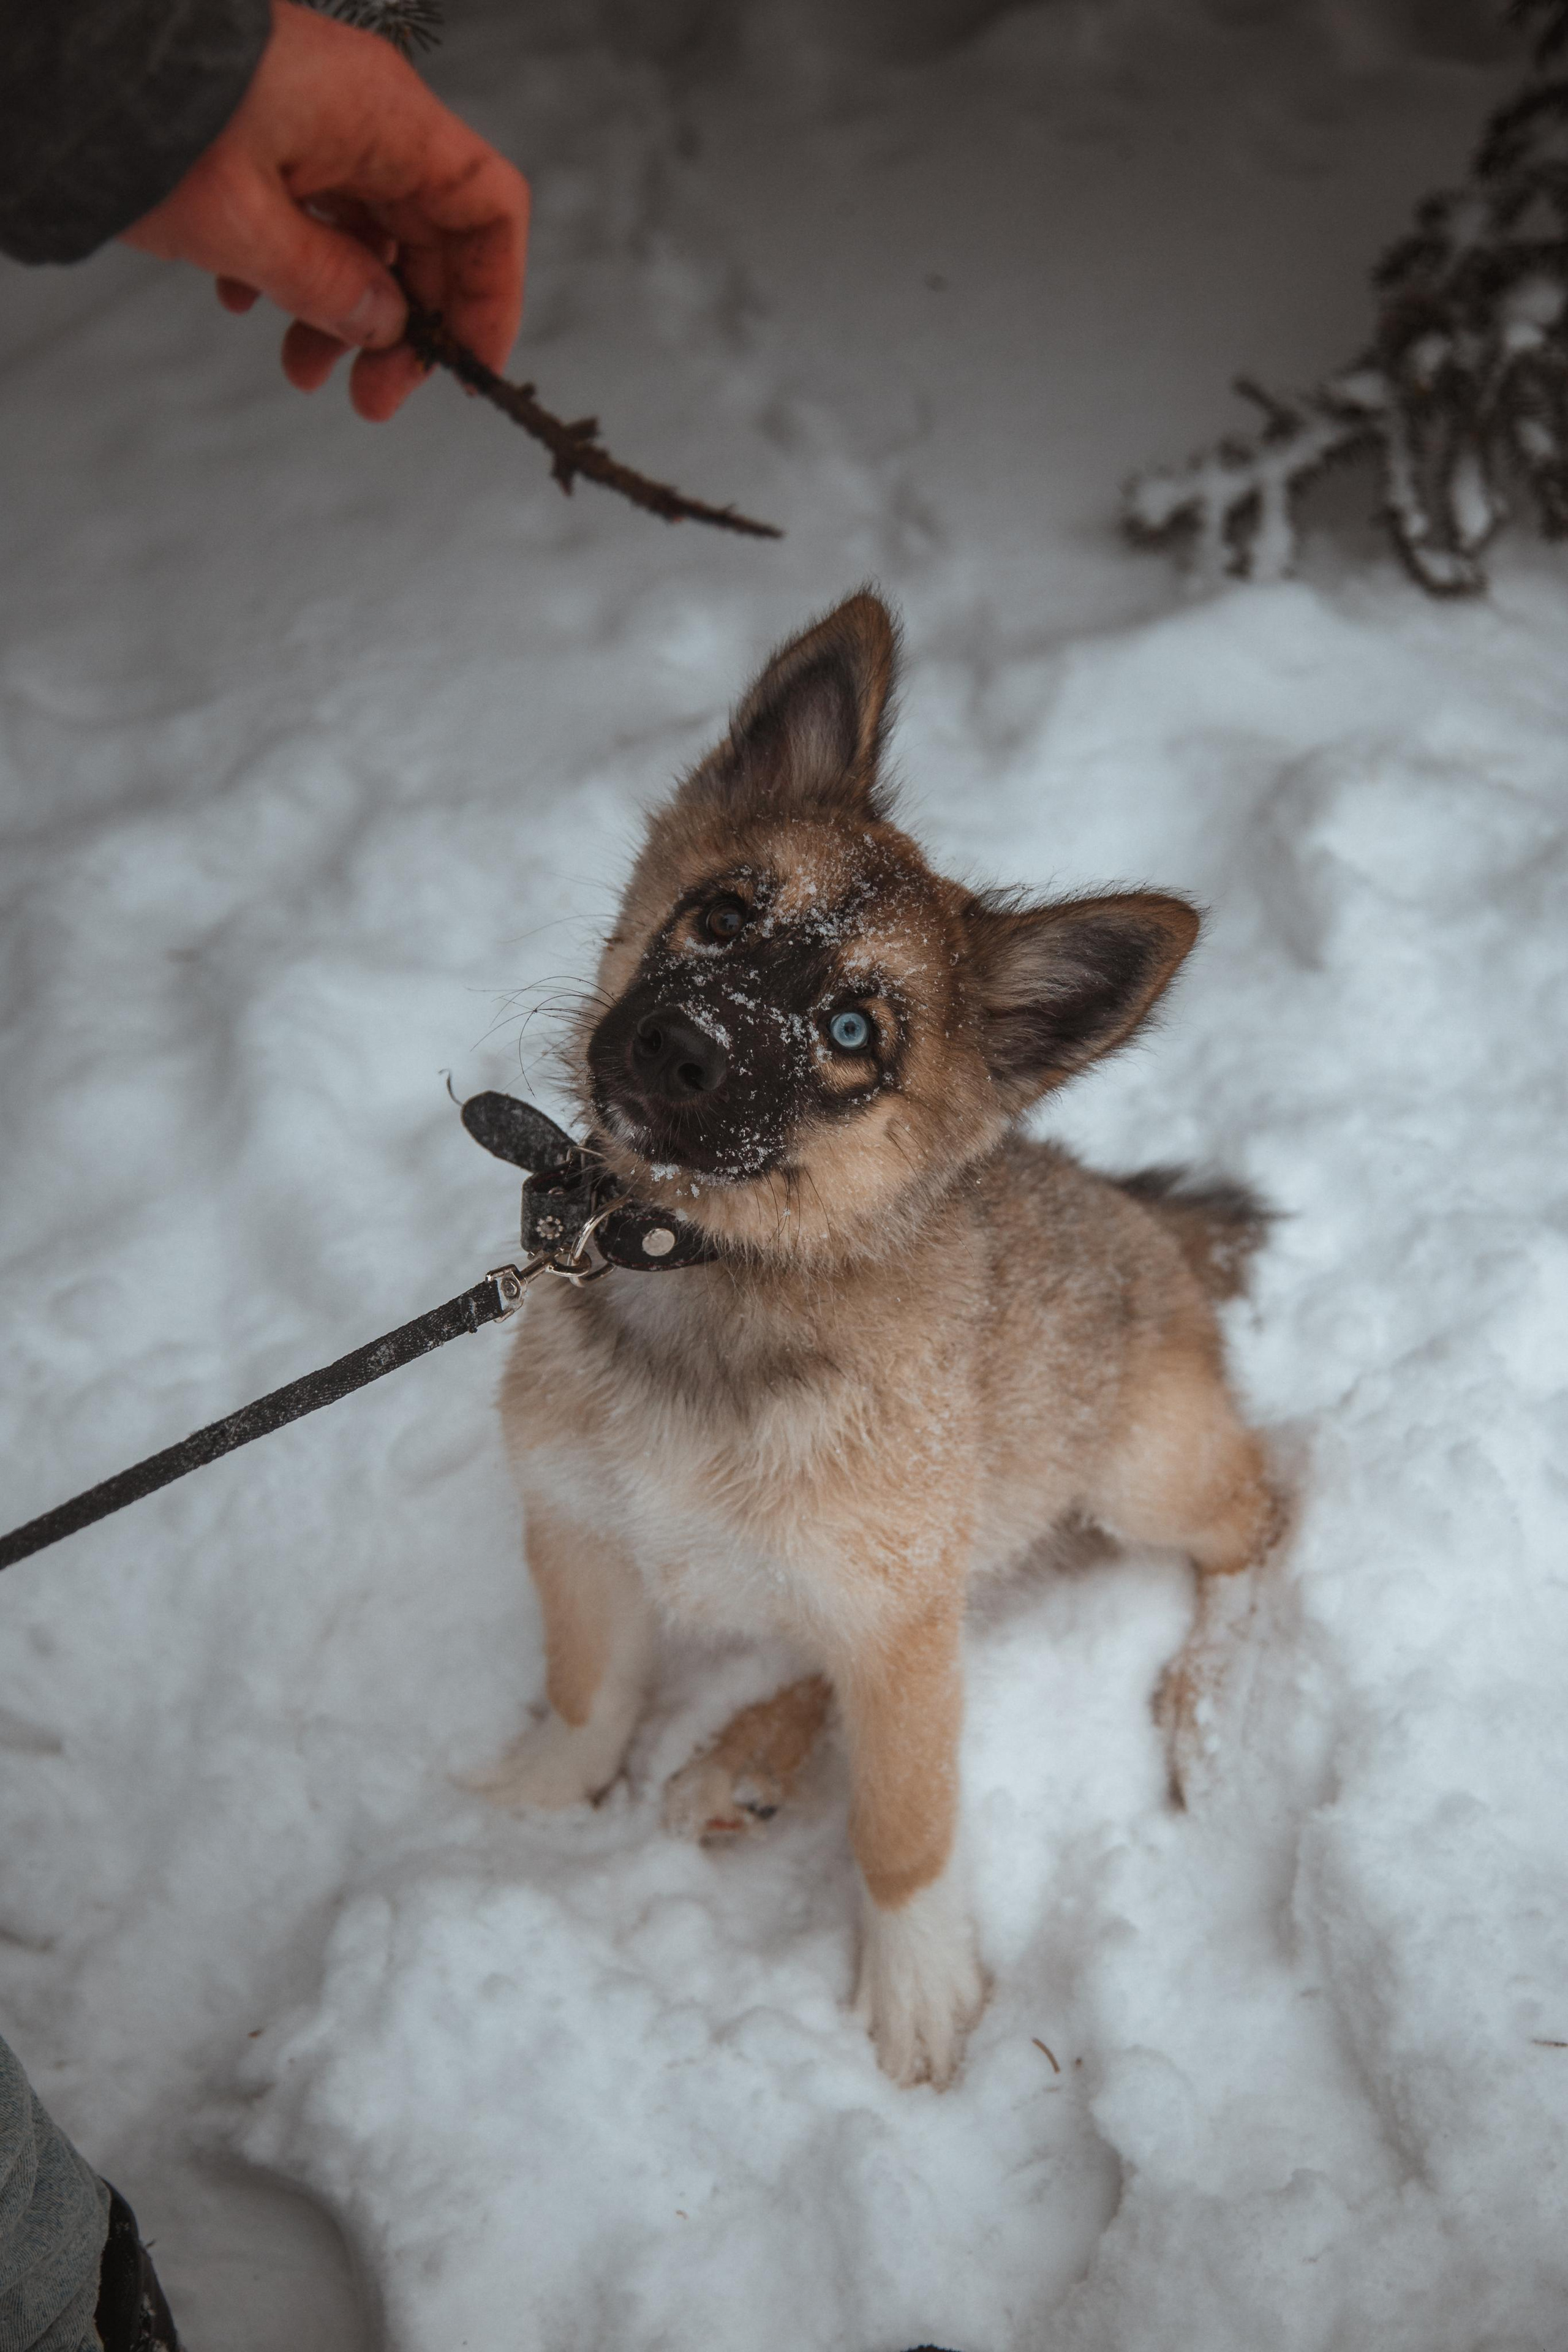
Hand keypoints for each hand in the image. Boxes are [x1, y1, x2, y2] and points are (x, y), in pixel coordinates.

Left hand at [121, 0, 528, 419]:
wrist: (65, 56)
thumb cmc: (157, 121)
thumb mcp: (245, 228)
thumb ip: (328, 287)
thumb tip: (385, 328)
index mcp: (385, 121)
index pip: (487, 209)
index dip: (492, 296)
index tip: (465, 368)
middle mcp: (365, 116)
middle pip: (426, 236)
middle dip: (403, 327)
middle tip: (369, 401)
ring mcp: (317, 120)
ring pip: (365, 234)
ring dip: (343, 312)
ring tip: (301, 372)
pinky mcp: (270, 130)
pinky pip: (311, 211)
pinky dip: (293, 270)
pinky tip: (244, 306)